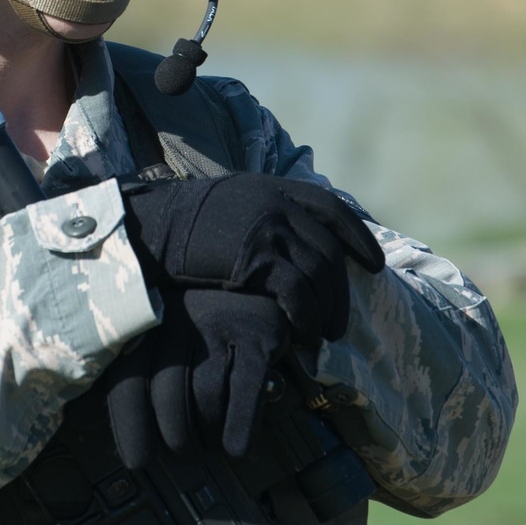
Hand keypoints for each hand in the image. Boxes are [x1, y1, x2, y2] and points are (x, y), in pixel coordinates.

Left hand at [102, 290, 288, 465]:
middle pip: (167, 397)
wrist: (251, 283)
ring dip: (208, 436)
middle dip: (176, 441)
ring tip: (210, 445)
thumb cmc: (197, 327)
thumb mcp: (157, 336)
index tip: (138, 461)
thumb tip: (108, 432)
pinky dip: (238, 429)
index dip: (131, 429)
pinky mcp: (257, 337)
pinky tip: (235, 446)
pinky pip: (245, 394)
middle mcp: (178, 321)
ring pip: (206, 398)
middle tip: (185, 454)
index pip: (127, 382)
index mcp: (145, 324)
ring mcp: (219, 327)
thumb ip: (134, 376)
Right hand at [123, 173, 383, 347]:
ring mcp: (269, 228)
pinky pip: (297, 292)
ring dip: (327, 310)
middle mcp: (278, 204)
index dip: (357, 236)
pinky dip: (306, 316)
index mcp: (275, 188)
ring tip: (324, 336)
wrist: (151, 228)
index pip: (331, 209)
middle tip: (341, 323)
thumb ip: (263, 211)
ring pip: (319, 275)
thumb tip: (286, 238)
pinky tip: (303, 333)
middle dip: (341, 291)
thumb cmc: (185, 223)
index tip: (374, 264)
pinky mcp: (256, 257)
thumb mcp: (232, 202)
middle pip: (329, 251)